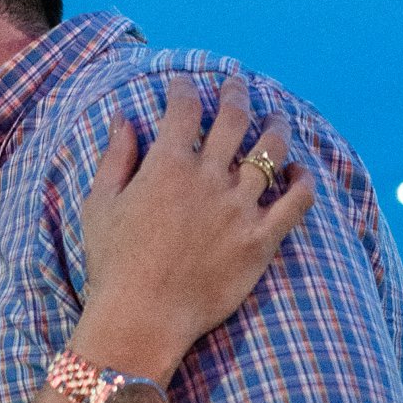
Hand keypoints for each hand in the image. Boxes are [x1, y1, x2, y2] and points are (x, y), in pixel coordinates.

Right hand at [76, 73, 313, 384]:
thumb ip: (115, 157)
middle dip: (235, 93)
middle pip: (233, 118)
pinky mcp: (261, 240)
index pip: (184, 108)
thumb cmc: (113, 263)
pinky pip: (297, 202)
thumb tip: (123, 118)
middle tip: (236, 85)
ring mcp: (239, 208)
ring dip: (276, 127)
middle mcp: (208, 178)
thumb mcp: (100, 204)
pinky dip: (303, 180)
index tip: (185, 84)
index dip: (185, 88)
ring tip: (276, 119)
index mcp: (168, 165)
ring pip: (271, 152)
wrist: (142, 318)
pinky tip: (299, 171)